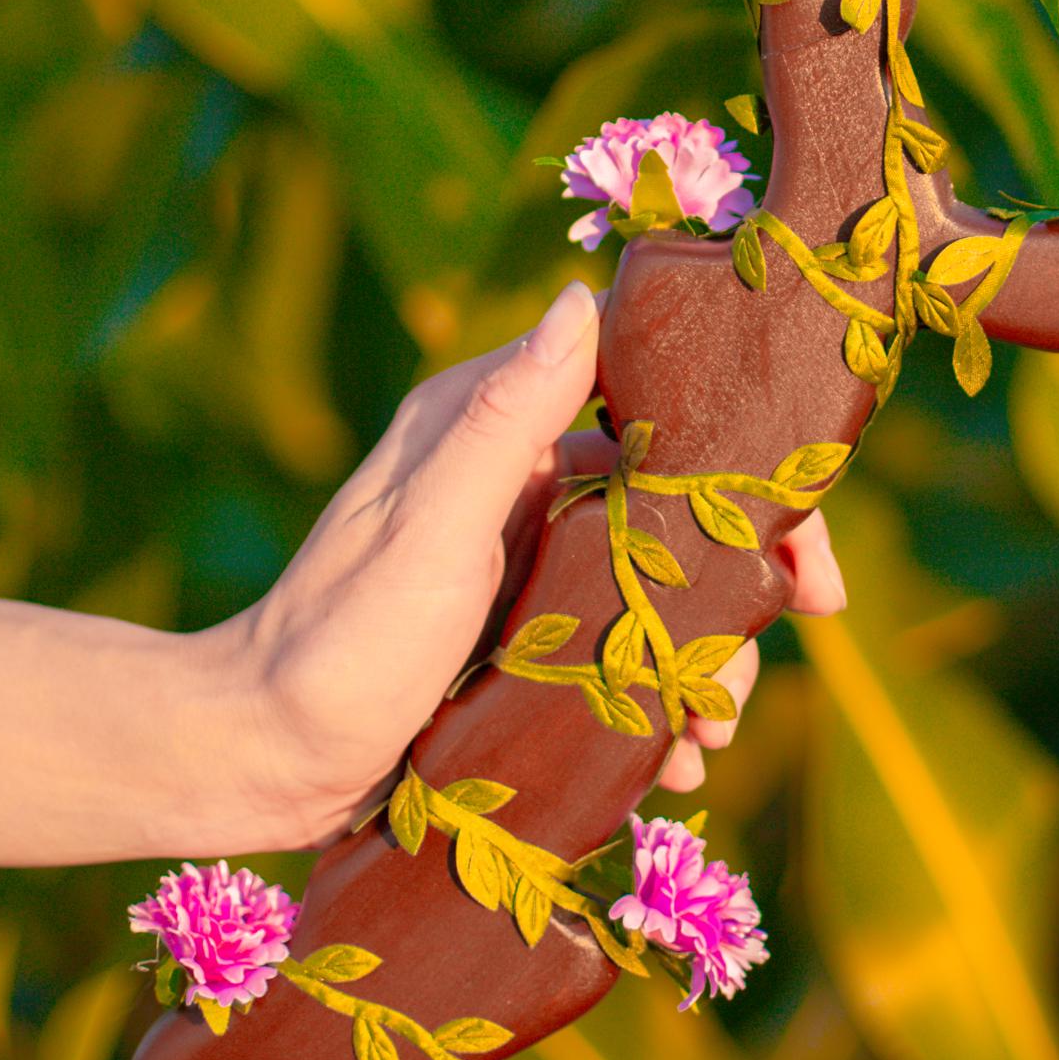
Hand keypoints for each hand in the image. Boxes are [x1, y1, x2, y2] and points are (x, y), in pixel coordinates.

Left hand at [232, 282, 845, 846]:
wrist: (256, 760)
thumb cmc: (336, 638)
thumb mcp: (433, 525)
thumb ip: (511, 416)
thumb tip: (584, 296)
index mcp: (500, 428)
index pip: (658, 413)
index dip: (747, 474)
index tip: (802, 551)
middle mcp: (520, 482)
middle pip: (675, 514)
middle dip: (734, 590)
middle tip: (769, 658)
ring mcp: (522, 564)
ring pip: (656, 592)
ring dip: (699, 661)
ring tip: (703, 735)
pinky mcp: (520, 639)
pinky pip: (618, 655)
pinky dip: (655, 704)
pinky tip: (667, 762)